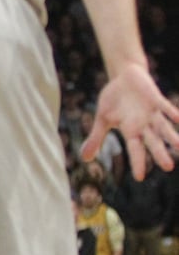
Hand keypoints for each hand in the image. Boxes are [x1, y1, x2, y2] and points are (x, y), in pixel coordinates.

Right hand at [83, 64, 178, 178]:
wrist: (124, 76)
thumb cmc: (113, 100)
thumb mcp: (102, 119)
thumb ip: (96, 138)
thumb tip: (84, 159)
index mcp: (131, 130)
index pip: (135, 149)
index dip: (138, 161)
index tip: (139, 178)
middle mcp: (144, 125)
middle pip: (153, 141)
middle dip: (160, 153)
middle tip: (168, 167)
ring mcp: (152, 112)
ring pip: (163, 127)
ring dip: (171, 136)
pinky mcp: (156, 98)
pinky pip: (165, 107)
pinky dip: (172, 113)